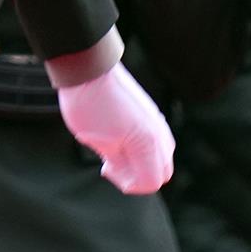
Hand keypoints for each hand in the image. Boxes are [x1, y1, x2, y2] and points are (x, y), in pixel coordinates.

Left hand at [53, 61, 173, 195]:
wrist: (87, 67)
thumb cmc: (89, 104)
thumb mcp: (99, 142)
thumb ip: (119, 162)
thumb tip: (128, 174)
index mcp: (148, 142)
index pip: (152, 181)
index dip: (130, 184)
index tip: (108, 170)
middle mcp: (159, 131)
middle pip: (163, 171)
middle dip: (138, 175)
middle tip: (111, 165)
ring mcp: (157, 119)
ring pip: (162, 155)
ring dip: (142, 161)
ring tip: (113, 151)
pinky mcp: (150, 111)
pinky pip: (156, 139)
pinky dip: (143, 147)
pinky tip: (118, 138)